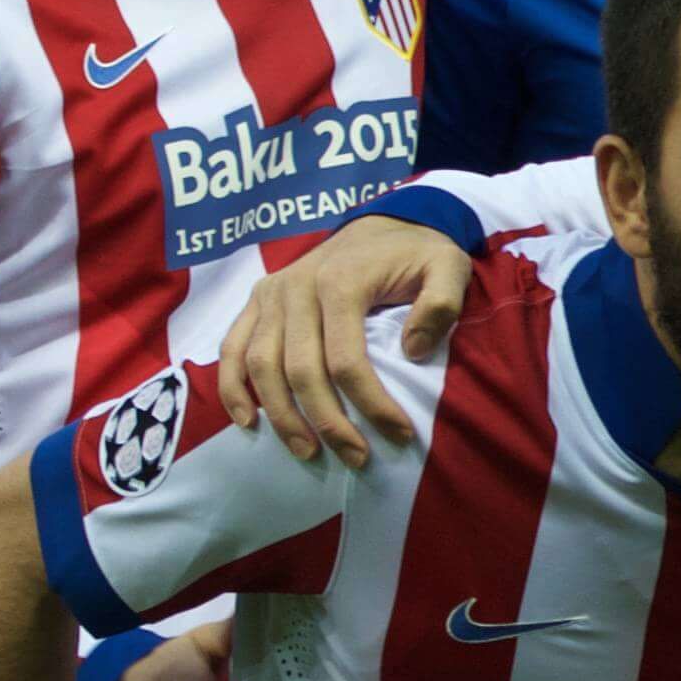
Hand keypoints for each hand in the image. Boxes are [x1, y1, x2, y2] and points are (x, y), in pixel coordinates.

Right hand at [229, 218, 470, 459]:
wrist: (384, 223)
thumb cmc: (417, 254)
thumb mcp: (448, 266)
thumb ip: (441, 305)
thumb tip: (411, 351)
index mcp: (341, 282)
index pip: (347, 359)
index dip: (372, 404)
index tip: (400, 435)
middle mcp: (296, 288)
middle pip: (301, 370)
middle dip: (328, 421)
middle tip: (356, 458)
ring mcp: (270, 294)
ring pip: (261, 366)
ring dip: (281, 416)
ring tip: (308, 453)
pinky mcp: (256, 301)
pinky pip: (232, 349)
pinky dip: (233, 387)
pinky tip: (248, 423)